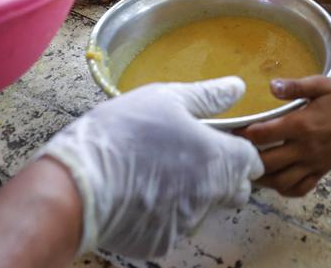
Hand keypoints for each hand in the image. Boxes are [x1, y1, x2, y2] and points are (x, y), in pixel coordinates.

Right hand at [36, 78, 262, 257]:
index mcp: (217, 157)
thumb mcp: (165, 99)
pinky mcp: (162, 243)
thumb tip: (237, 87)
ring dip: (191, 195)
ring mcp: (186, 222)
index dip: (241, 151)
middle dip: (223, 177)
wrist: (78, 183)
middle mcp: (210, 194)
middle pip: (234, 191)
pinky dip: (163, 213)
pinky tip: (138, 194)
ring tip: (155, 172)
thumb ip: (208, 96)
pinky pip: (173, 227)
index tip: (222, 144)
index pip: (252, 162)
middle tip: (189, 157)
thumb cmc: (123, 132)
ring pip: (204, 209)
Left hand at [240, 77, 330, 196]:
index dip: (243, 133)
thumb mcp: (321, 84)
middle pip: (267, 163)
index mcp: (302, 124)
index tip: (232, 130)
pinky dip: (284, 188)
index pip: (263, 134)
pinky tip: (276, 178)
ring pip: (280, 182)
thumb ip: (295, 86)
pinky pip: (299, 189)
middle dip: (247, 159)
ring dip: (262, 178)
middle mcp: (305, 148)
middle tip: (234, 152)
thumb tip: (271, 86)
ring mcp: (313, 163)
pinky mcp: (320, 172)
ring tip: (250, 168)